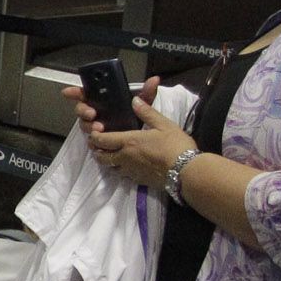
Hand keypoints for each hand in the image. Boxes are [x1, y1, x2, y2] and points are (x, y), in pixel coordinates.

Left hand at [67, 81, 192, 188]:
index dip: (94, 136)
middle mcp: (125, 158)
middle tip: (98, 145)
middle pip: (101, 157)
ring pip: (110, 168)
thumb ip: (147, 112)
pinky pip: (123, 175)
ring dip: (107, 161)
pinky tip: (126, 165)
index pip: (102, 140)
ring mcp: (130, 171)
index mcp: (129, 142)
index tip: (94, 132)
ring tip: (110, 155)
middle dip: (97, 150)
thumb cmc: (175, 146)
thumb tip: (135, 100)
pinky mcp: (138, 180)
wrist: (186, 172)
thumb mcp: (163, 124)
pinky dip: (119, 169)